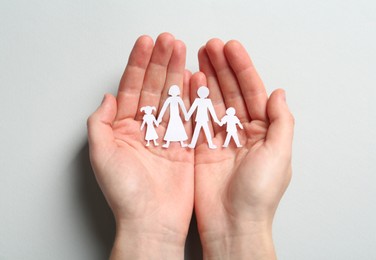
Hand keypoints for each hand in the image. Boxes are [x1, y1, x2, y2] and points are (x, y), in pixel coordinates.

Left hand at [87, 33, 193, 259]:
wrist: (152, 221)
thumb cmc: (126, 194)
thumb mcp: (102, 155)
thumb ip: (101, 123)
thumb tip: (108, 98)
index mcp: (123, 129)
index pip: (131, 88)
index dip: (138, 64)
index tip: (147, 44)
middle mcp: (145, 129)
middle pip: (153, 88)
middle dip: (161, 62)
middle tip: (169, 41)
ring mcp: (167, 135)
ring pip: (172, 97)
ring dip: (176, 73)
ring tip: (182, 51)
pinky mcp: (185, 145)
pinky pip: (190, 115)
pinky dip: (192, 96)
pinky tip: (194, 78)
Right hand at [192, 39, 293, 258]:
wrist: (232, 223)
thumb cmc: (259, 194)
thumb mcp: (279, 154)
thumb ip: (281, 121)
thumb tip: (279, 92)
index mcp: (263, 131)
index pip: (253, 91)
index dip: (242, 68)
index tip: (230, 49)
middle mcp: (241, 131)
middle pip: (231, 92)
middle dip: (222, 68)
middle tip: (210, 46)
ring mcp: (220, 138)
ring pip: (213, 101)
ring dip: (207, 79)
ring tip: (198, 57)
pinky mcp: (201, 147)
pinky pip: (197, 118)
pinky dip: (193, 100)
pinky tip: (189, 83)